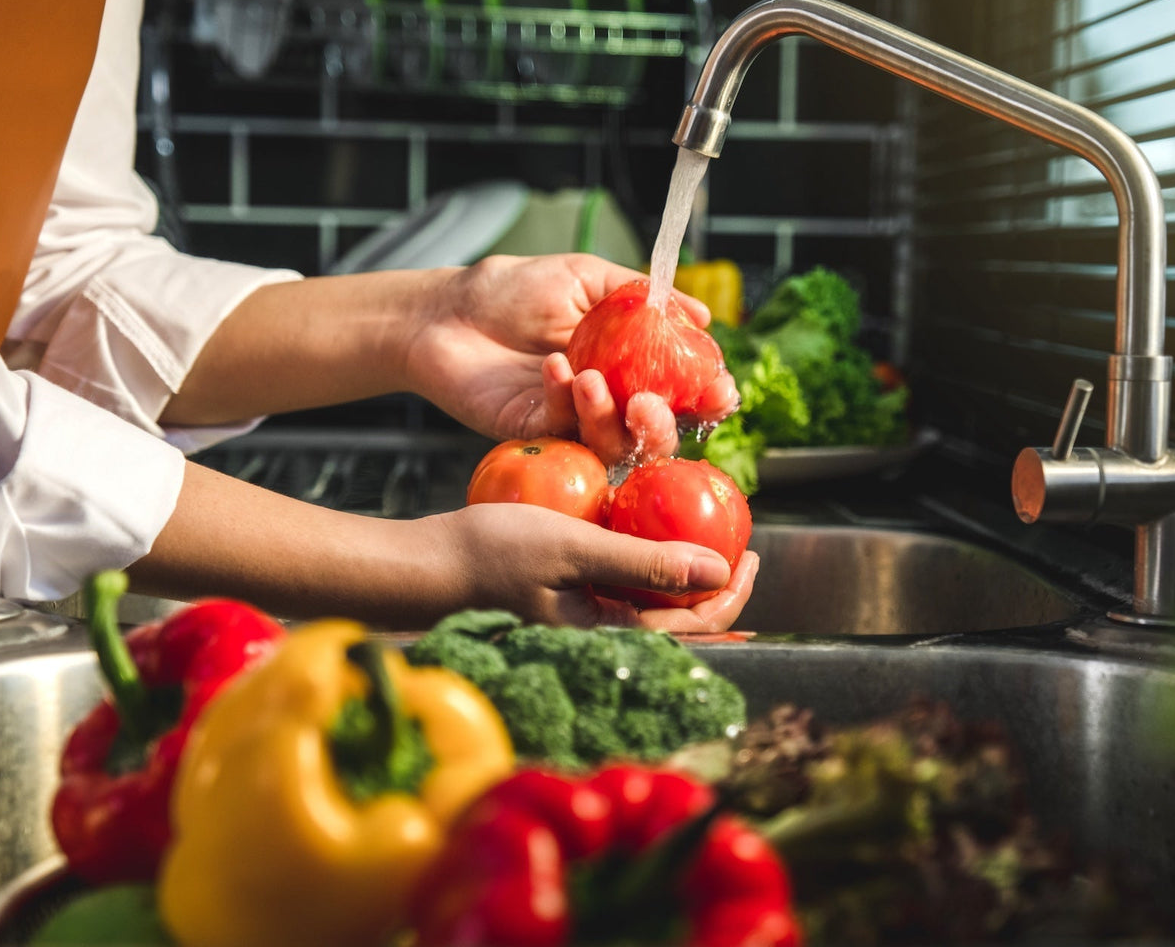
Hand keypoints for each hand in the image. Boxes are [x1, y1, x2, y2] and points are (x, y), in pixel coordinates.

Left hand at [408, 255, 738, 463]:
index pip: (681, 393)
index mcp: (629, 366)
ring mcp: (571, 423)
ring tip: (590, 377)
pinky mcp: (534, 436)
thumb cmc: (513, 290)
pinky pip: (563, 432)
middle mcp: (607, 401)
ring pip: (611, 445)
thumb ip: (640, 295)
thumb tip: (702, 316)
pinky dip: (562, 400)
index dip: (707, 398)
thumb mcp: (585, 278)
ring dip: (607, 416)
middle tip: (647, 404)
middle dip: (662, 427)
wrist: (446, 310)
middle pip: (654, 436)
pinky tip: (553, 366)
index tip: (720, 390)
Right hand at [441, 503, 757, 631]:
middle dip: (717, 589)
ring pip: (651, 607)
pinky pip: (620, 590)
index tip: (752, 556)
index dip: (732, 595)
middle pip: (680, 623)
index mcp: (610, 635)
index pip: (694, 627)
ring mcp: (582, 621)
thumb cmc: (490, 555)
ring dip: (683, 577)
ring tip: (705, 541)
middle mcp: (601, 636)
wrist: (422, 566)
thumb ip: (645, 562)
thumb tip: (720, 573)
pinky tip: (650, 537)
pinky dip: (646, 566)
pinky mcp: (564, 602)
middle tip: (741, 548)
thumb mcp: (574, 548)